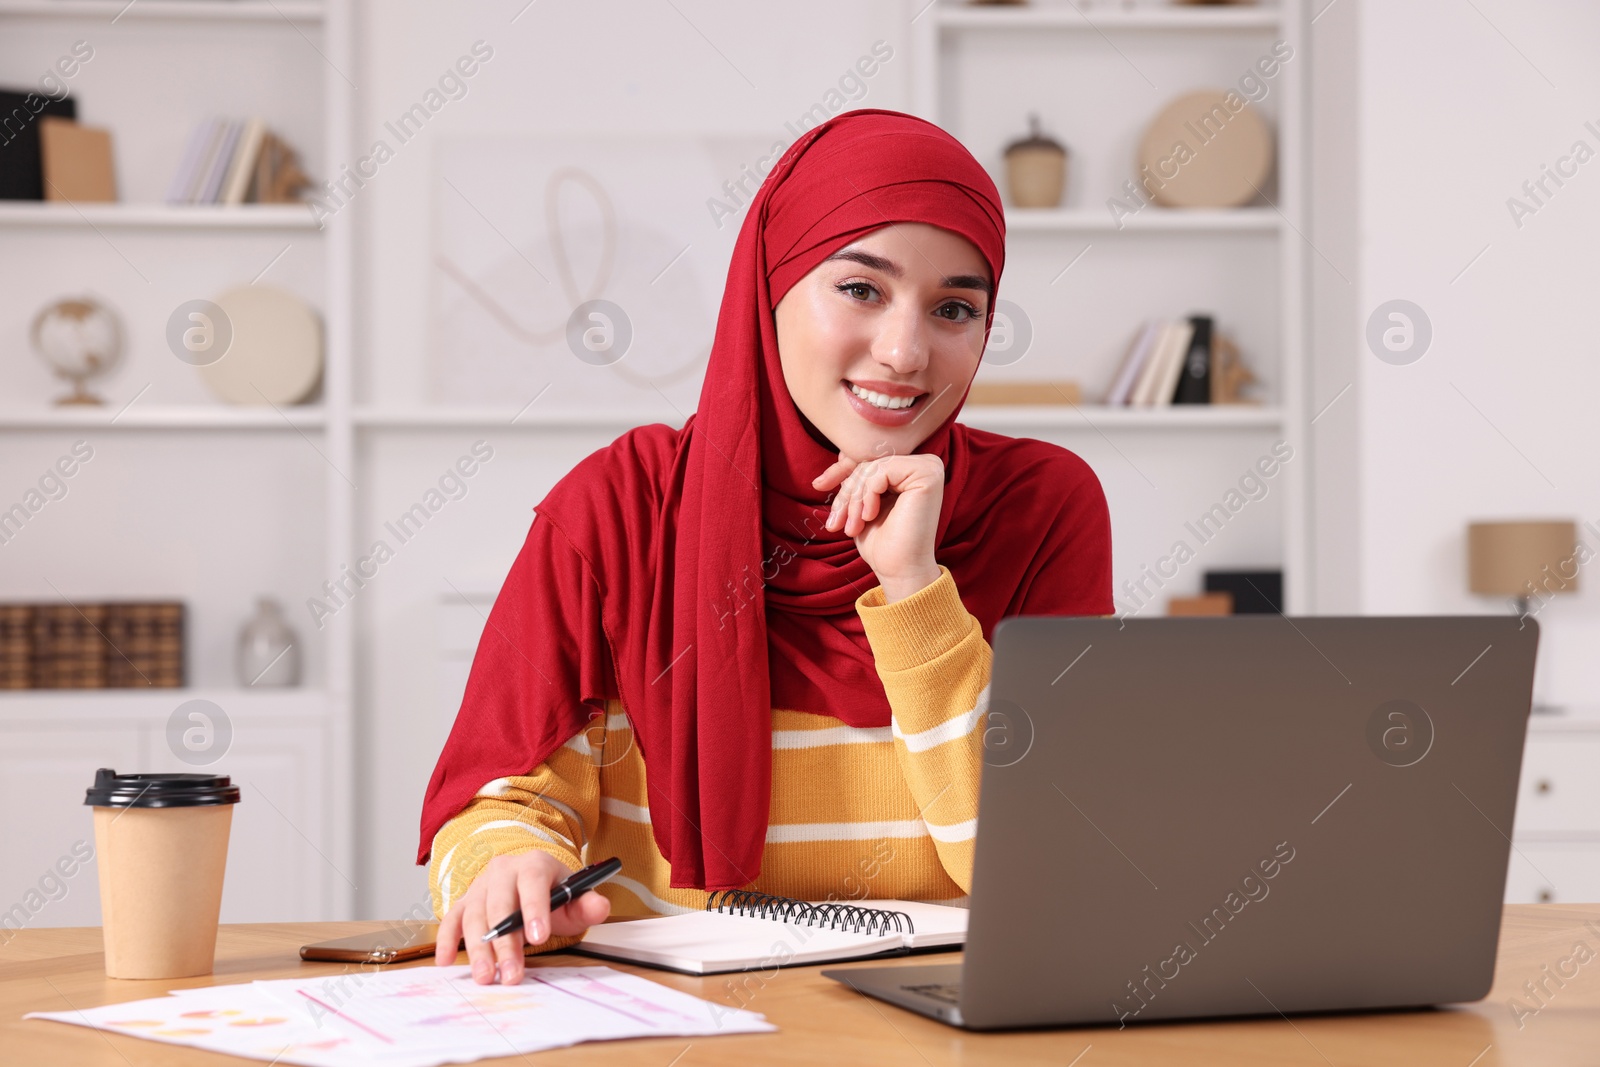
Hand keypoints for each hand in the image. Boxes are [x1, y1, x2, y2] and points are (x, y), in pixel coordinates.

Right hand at [434, 850, 611, 984]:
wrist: (530, 880)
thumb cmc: (553, 892)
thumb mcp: (575, 897)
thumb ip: (588, 905)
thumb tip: (600, 907)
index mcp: (534, 864)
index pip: (533, 883)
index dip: (534, 909)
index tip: (538, 938)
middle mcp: (503, 870)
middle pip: (500, 904)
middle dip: (505, 942)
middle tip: (511, 972)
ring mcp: (481, 885)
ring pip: (475, 915)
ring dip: (479, 948)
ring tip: (487, 976)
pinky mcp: (465, 901)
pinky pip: (452, 919)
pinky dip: (446, 939)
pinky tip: (446, 960)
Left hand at [812, 452, 944, 602]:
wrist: (900, 571)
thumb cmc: (882, 542)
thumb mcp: (862, 503)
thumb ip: (858, 477)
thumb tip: (841, 452)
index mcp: (911, 470)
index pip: (868, 461)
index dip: (841, 473)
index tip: (818, 485)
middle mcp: (925, 464)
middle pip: (868, 463)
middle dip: (847, 493)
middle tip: (838, 523)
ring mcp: (930, 467)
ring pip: (872, 468)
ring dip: (854, 499)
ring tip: (852, 526)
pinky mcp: (928, 473)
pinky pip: (881, 471)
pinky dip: (867, 495)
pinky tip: (870, 516)